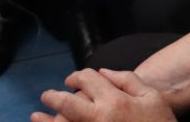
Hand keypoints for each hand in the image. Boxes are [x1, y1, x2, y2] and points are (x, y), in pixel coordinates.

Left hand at [33, 68, 173, 121]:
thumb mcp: (153, 97)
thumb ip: (128, 80)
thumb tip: (104, 72)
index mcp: (114, 101)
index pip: (86, 80)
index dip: (76, 76)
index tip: (71, 80)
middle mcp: (99, 119)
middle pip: (67, 103)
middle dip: (54, 97)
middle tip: (46, 96)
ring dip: (46, 121)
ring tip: (36, 116)